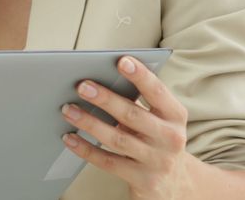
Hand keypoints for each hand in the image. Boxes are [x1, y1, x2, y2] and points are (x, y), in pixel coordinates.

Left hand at [61, 56, 194, 199]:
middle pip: (133, 115)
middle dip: (106, 99)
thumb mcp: (159, 119)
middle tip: (82, 86)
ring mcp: (157, 161)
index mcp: (175, 116)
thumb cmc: (158, 139)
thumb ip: (138, 101)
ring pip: (117, 139)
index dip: (141, 76)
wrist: (176, 184)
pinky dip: (86, 149)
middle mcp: (170, 138)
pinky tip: (70, 138)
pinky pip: (108, 162)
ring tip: (68, 109)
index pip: (158, 92)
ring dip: (90, 123)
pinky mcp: (142, 179)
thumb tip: (99, 79)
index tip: (122, 61)